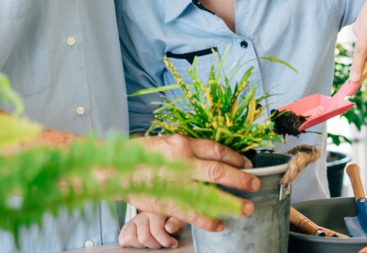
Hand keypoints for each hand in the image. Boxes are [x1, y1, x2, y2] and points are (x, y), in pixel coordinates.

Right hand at [119, 212, 185, 248]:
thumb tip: (168, 228)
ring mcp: (132, 221)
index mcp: (155, 211)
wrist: (163, 214)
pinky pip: (122, 239)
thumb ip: (175, 223)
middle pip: (144, 237)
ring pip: (130, 238)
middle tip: (162, 243)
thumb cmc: (172, 219)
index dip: (166, 241)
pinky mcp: (126, 227)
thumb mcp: (179, 219)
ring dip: (142, 245)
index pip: (156, 230)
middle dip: (155, 245)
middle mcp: (141, 215)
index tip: (173, 243)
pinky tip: (141, 242)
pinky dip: (130, 244)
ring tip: (151, 243)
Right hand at [132, 134, 256, 231]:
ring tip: (246, 208)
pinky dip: (208, 219)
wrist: (110, 169)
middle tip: (255, 185)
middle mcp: (181, 160)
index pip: (216, 149)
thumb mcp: (166, 143)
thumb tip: (211, 158)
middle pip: (219, 170)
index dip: (235, 157)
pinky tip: (219, 224)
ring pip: (210, 192)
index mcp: (182, 143)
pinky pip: (192, 212)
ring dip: (231, 201)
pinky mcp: (166, 201)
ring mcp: (174, 181)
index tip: (247, 164)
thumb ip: (186, 151)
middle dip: (241, 179)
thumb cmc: (139, 156)